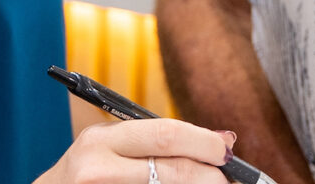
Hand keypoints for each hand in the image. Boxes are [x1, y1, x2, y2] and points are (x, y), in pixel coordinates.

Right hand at [35, 118, 237, 183]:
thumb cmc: (86, 174)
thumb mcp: (110, 149)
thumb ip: (157, 143)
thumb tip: (223, 141)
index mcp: (101, 141)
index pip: (165, 135)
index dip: (203, 143)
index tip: (224, 150)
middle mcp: (98, 169)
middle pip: (173, 170)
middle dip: (210, 175)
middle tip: (228, 179)